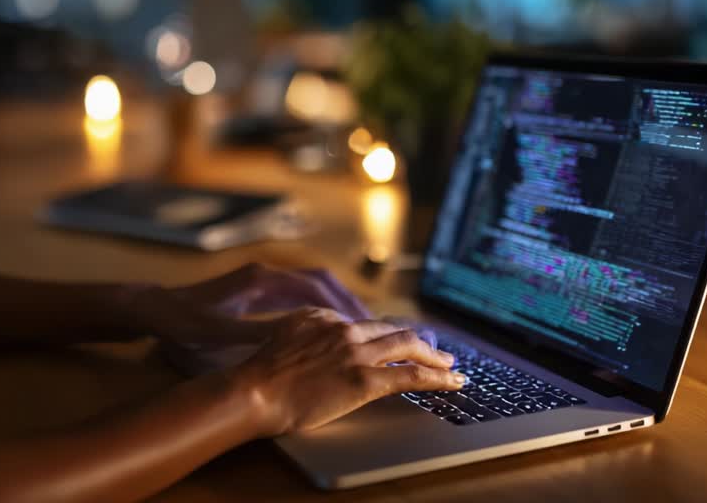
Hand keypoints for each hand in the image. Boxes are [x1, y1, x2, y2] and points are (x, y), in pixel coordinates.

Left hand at [133, 262, 373, 350]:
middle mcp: (266, 275)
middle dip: (349, 303)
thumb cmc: (183, 321)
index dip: (344, 305)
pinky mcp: (257, 291)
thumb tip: (295, 341)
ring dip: (337, 306)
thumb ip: (255, 334)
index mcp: (261, 280)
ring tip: (362, 331)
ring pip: (312, 288)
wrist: (155, 308)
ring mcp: (262, 281)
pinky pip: (299, 296)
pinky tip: (330, 332)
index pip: (315, 286)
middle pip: (321, 282)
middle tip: (376, 327)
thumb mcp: (218, 333)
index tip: (367, 324)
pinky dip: (319, 310)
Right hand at [231, 307, 463, 436]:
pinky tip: (452, 382)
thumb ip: (305, 337)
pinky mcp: (364, 379)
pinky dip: (437, 378)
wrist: (254, 390)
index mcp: (323, 316)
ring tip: (451, 366)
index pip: (364, 326)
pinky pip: (410, 376)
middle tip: (436, 351)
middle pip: (392, 331)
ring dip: (435, 356)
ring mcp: (356, 353)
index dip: (383, 338)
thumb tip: (318, 349)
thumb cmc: (260, 374)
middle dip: (418, 341)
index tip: (394, 347)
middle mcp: (343, 328)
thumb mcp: (281, 339)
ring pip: (408, 347)